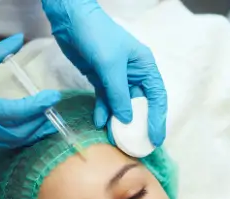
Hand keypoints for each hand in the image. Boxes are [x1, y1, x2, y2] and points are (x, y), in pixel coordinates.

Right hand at [0, 34, 61, 148]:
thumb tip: (18, 39)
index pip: (15, 113)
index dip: (37, 106)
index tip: (52, 97)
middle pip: (16, 133)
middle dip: (38, 125)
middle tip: (55, 113)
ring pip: (9, 142)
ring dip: (29, 134)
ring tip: (46, 123)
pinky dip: (16, 138)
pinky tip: (26, 129)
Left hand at [42, 0, 166, 145]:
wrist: (71, 21)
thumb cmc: (97, 36)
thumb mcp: (110, 66)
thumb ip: (118, 94)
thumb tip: (126, 119)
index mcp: (144, 66)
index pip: (157, 97)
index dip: (157, 119)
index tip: (156, 139)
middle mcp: (134, 73)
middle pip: (140, 104)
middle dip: (137, 124)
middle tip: (135, 145)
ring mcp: (116, 78)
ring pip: (121, 105)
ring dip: (117, 121)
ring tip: (114, 139)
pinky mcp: (100, 80)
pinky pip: (105, 100)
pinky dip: (103, 111)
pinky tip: (99, 122)